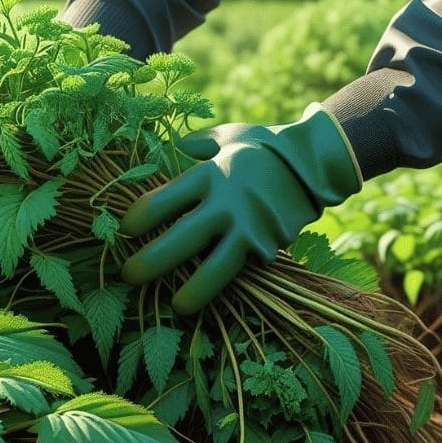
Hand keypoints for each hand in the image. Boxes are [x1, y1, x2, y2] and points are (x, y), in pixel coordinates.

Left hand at [119, 104, 361, 313]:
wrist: (316, 162)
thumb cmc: (265, 146)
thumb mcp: (230, 136)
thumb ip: (198, 144)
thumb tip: (175, 145)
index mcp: (210, 174)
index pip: (165, 200)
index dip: (141, 218)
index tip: (125, 231)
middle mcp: (227, 203)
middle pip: (182, 237)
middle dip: (152, 260)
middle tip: (129, 276)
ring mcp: (250, 228)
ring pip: (217, 266)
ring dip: (194, 289)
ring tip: (175, 306)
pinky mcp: (269, 245)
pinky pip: (242, 268)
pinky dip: (225, 284)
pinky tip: (208, 296)